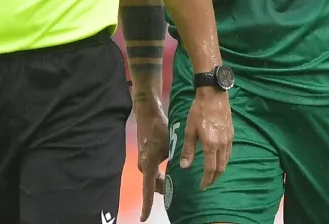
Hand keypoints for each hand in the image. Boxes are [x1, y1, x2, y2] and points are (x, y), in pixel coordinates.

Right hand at [134, 97, 169, 221]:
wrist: (147, 114)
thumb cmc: (159, 128)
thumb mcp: (170, 144)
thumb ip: (175, 158)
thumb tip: (185, 167)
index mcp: (149, 166)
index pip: (148, 190)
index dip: (146, 205)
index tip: (144, 218)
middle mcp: (144, 166)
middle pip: (154, 185)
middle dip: (163, 189)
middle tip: (176, 193)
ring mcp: (143, 161)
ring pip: (155, 178)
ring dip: (163, 181)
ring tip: (176, 183)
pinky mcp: (145, 156)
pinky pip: (153, 172)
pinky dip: (161, 174)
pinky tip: (170, 171)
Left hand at [180, 86, 232, 190]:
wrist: (214, 95)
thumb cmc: (198, 112)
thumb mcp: (190, 131)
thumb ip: (188, 150)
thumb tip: (184, 167)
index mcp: (211, 145)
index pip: (210, 169)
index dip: (206, 180)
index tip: (202, 187)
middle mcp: (222, 144)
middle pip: (221, 168)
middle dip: (214, 178)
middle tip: (207, 183)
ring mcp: (229, 139)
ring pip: (226, 160)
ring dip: (220, 169)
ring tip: (212, 173)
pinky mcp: (231, 133)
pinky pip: (229, 151)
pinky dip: (224, 159)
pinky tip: (218, 157)